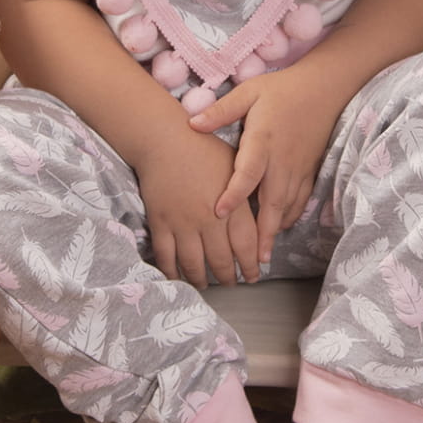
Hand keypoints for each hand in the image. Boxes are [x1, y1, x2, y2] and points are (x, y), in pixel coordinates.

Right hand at [137, 129, 261, 288]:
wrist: (164, 138)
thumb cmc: (203, 148)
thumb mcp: (235, 166)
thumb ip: (246, 194)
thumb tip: (261, 216)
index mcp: (232, 205)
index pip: (246, 246)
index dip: (251, 265)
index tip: (253, 275)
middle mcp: (209, 218)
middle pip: (222, 260)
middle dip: (229, 277)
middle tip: (232, 282)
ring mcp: (183, 222)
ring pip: (194, 264)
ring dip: (202, 279)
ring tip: (206, 284)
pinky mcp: (160, 223)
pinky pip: (167, 256)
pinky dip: (173, 271)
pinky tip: (178, 277)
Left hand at [190, 71, 342, 266]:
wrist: (324, 88)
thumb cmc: (282, 90)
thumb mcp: (249, 92)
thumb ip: (222, 110)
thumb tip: (192, 123)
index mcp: (263, 141)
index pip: (247, 173)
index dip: (233, 194)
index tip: (218, 212)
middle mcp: (282, 160)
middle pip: (272, 201)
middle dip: (263, 232)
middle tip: (254, 259)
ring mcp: (298, 168)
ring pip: (287, 205)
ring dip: (276, 230)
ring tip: (264, 254)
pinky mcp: (309, 170)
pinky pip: (300, 200)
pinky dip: (290, 216)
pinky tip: (278, 228)